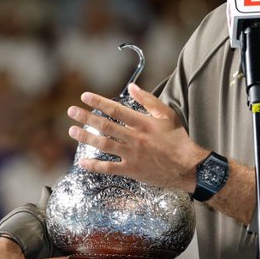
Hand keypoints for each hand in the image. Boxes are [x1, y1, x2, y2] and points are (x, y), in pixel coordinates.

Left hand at [67, 83, 207, 192]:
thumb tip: (132, 87)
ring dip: (86, 137)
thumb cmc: (177, 139)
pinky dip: (94, 166)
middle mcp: (135, 138)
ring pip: (104, 145)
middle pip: (105, 126)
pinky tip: (82, 162)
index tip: (84, 97)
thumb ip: (148, 100)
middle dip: (86, 118)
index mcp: (143, 123)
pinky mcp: (132, 170)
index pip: (116, 110)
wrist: (188, 166)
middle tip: (71, 111)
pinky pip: (109, 168)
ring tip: (72, 131)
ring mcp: (132, 155)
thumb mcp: (167, 114)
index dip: (99, 102)